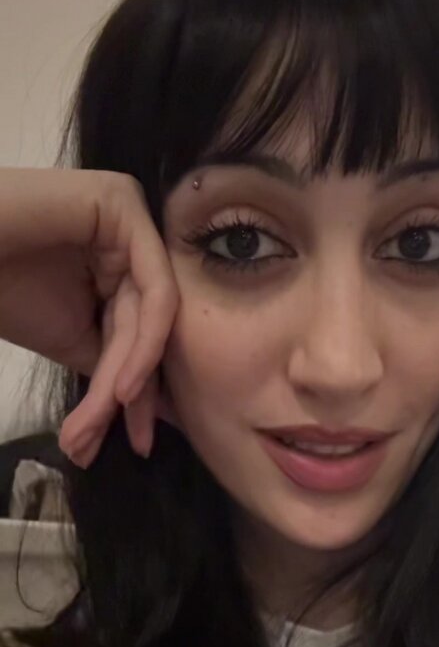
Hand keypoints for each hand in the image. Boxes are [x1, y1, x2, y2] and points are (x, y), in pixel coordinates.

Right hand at [0, 168, 179, 465]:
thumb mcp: (70, 339)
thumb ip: (117, 367)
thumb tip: (160, 412)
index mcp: (119, 260)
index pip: (140, 332)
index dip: (140, 394)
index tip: (137, 444)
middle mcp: (131, 235)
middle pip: (147, 326)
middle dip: (138, 393)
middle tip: (135, 444)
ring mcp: (130, 215)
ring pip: (151, 313)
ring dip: (132, 376)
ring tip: (107, 418)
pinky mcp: (123, 202)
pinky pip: (153, 285)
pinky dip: (144, 341)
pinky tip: (125, 386)